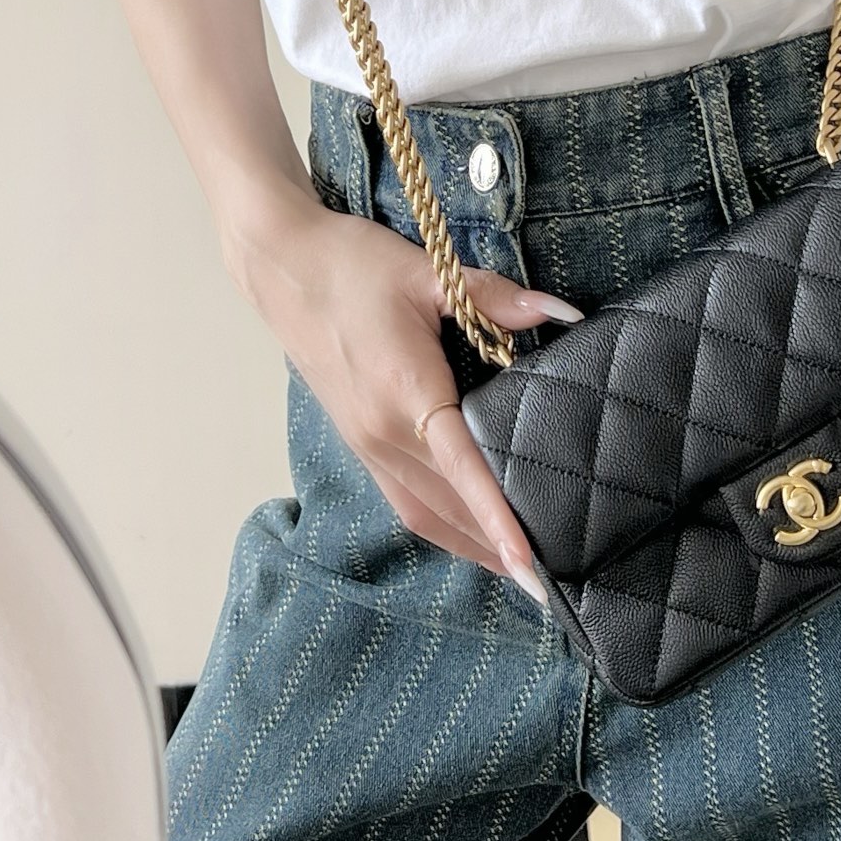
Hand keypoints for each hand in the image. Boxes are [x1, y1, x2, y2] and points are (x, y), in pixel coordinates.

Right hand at [226, 183, 581, 598]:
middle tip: (554, 576)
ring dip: (470, 544)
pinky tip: (471, 529)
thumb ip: (494, 299)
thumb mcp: (427, 272)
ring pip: (425, 513)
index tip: (528, 562)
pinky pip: (404, 499)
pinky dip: (442, 524)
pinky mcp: (358, 440)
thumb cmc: (353, 264)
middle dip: (497, 545)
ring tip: (519, 569)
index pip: (462, 470)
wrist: (281, 264)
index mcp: (404, 393)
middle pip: (449, 506)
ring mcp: (366, 442)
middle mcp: (382, 432)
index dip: (496, 518)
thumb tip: (559, 314)